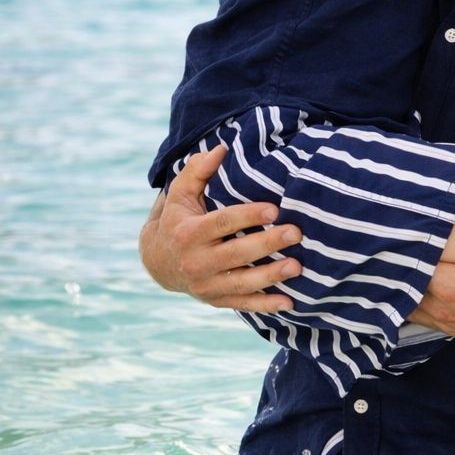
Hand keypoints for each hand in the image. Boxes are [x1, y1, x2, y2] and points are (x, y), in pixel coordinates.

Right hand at [139, 143, 301, 311]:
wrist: (157, 262)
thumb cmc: (177, 219)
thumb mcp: (180, 193)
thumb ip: (198, 170)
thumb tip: (220, 149)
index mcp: (188, 233)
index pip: (222, 223)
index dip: (248, 216)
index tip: (274, 209)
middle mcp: (196, 261)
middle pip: (236, 253)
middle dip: (267, 244)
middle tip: (295, 233)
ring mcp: (206, 284)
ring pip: (242, 282)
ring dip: (271, 276)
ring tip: (297, 267)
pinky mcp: (215, 300)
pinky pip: (243, 304)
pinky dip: (266, 305)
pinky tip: (289, 302)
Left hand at [412, 183, 454, 356]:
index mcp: (452, 285)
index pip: (412, 263)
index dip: (402, 246)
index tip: (396, 229)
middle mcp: (442, 306)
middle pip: (403, 284)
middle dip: (397, 264)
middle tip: (389, 241)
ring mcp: (445, 320)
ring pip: (407, 303)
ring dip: (401, 285)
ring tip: (397, 261)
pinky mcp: (452, 327)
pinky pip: (419, 316)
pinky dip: (411, 301)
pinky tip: (412, 285)